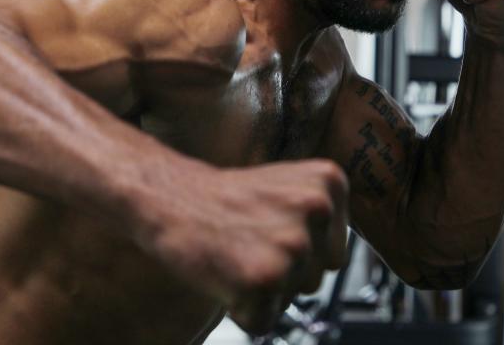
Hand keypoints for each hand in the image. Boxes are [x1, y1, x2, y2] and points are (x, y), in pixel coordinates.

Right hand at [141, 159, 348, 334]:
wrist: (167, 197)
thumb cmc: (222, 198)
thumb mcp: (288, 186)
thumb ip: (321, 218)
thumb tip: (336, 260)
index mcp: (328, 182)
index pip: (333, 252)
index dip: (296, 251)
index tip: (264, 226)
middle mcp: (317, 209)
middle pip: (315, 278)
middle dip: (281, 270)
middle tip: (245, 240)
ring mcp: (292, 244)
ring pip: (291, 299)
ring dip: (262, 289)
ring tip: (235, 253)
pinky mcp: (264, 278)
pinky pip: (263, 321)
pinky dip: (241, 310)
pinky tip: (223, 274)